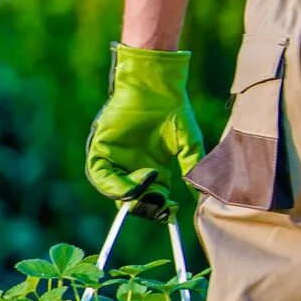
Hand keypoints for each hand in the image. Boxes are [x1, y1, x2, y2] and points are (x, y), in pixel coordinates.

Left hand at [85, 44, 205, 221]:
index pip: (154, 197)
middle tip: (158, 206)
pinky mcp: (102, 149)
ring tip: (145, 194)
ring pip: (114, 190)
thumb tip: (200, 192)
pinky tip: (129, 186)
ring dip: (128, 198)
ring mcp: (116, 158)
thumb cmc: (174, 111)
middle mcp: (133, 167)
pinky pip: (99, 174)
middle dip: (145, 207)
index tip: (172, 213)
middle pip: (132, 198)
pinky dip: (112, 185)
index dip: (161, 208)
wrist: (157, 88)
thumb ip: (192, 167)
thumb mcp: (188, 143)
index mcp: (154, 168)